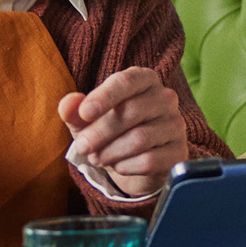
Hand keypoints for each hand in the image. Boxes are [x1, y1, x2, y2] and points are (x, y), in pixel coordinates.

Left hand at [57, 68, 187, 184]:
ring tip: (98, 157)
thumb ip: (75, 110)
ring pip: (140, 138)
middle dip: (100, 132)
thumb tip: (67, 104)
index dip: (104, 96)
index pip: (125, 81)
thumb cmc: (111, 130)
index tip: (84, 113)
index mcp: (143, 79)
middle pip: (131, 111)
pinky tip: (118, 166)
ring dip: (111, 152)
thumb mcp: (87, 120)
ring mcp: (175, 124)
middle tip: (83, 147)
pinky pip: (150, 161)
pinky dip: (126, 167)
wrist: (136, 160)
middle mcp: (165, 97)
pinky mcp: (178, 151)